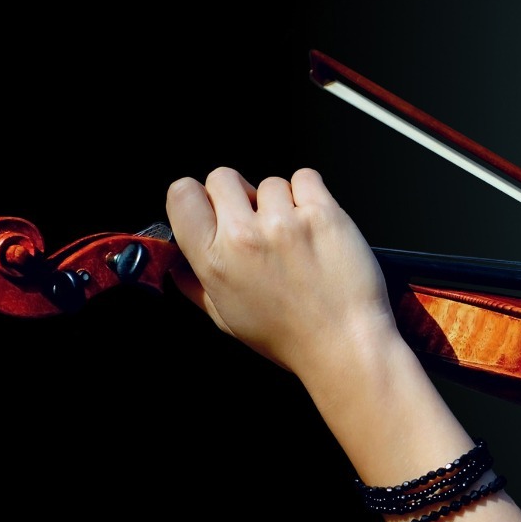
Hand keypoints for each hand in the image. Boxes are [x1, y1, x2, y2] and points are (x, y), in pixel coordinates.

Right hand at [163, 167, 396, 376]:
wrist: (344, 344)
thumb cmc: (289, 337)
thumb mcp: (227, 319)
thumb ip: (196, 285)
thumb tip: (176, 263)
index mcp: (214, 260)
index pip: (181, 193)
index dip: (198, 197)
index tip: (213, 208)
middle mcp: (244, 236)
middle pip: (223, 177)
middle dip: (239, 195)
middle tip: (258, 223)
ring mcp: (284, 222)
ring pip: (270, 183)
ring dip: (281, 203)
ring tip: (295, 239)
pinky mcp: (323, 213)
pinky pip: (306, 178)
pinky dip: (311, 196)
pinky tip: (315, 226)